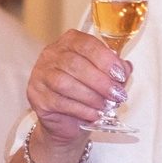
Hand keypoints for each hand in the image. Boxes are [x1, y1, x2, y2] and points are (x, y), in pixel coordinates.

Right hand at [26, 30, 122, 151]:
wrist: (65, 120)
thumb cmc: (85, 93)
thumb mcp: (104, 78)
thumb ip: (115, 70)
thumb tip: (126, 68)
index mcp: (69, 42)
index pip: (86, 44)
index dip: (105, 59)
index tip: (120, 75)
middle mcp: (51, 54)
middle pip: (75, 64)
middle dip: (100, 81)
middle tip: (117, 94)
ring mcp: (40, 74)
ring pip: (65, 83)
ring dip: (91, 96)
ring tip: (106, 106)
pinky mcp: (36, 95)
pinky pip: (59, 102)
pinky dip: (80, 109)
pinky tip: (94, 114)